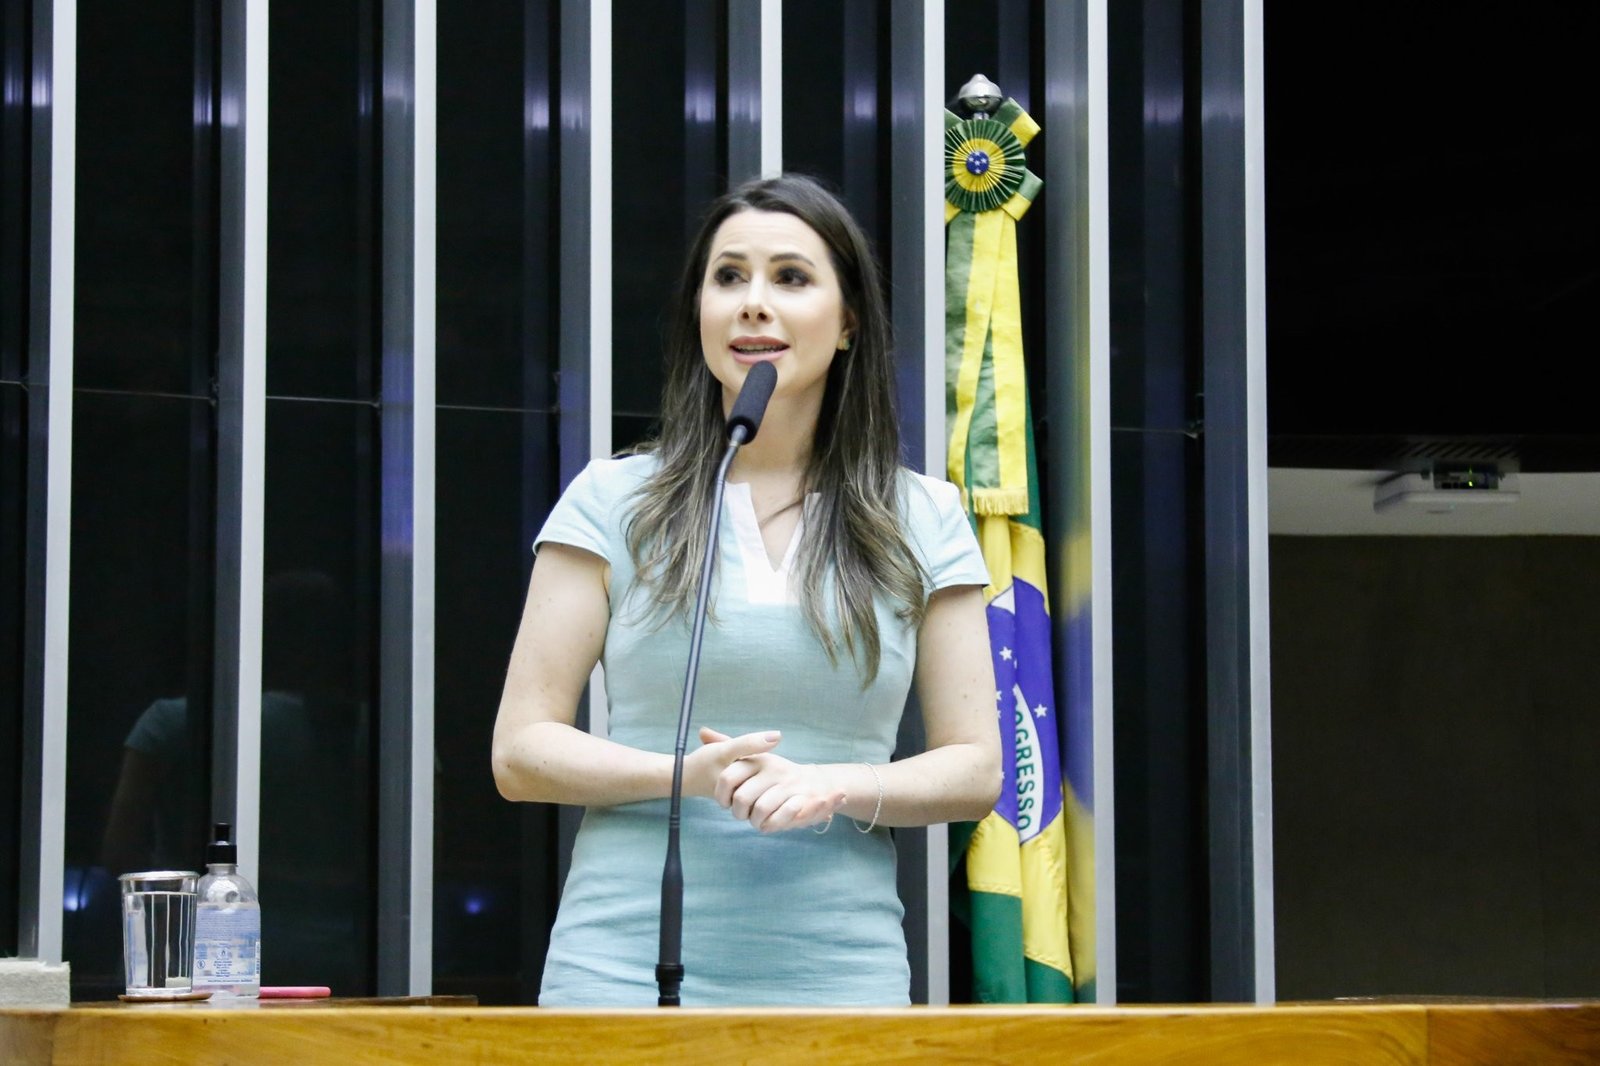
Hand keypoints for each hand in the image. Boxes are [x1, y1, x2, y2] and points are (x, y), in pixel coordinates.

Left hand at [699, 727, 846, 832]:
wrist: (817, 784)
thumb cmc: (777, 775)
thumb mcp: (754, 757)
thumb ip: (729, 745)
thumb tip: (702, 731)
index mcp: (759, 759)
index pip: (728, 776)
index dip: (721, 795)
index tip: (725, 802)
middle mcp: (773, 769)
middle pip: (742, 798)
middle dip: (738, 813)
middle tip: (743, 814)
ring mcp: (789, 785)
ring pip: (760, 809)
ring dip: (755, 821)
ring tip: (757, 820)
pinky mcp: (802, 801)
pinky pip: (778, 818)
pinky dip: (770, 825)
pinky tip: (770, 823)